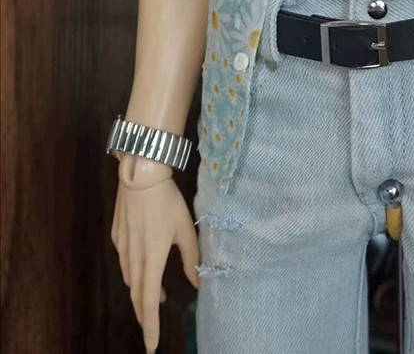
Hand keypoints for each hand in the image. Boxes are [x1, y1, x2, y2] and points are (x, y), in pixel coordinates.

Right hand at [111, 172, 199, 352]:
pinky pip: (124, 263)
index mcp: (152, 258)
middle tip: (153, 328)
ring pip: (129, 281)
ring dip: (141, 294)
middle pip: (137, 296)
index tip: (151, 345)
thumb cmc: (167, 200)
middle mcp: (133, 258)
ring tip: (156, 297)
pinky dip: (134, 274)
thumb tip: (198, 281)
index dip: (151, 325)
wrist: (140, 174)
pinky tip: (143, 268)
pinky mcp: (117, 237)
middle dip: (145, 314)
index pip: (150, 301)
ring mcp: (122, 248)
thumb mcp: (185, 228)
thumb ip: (191, 257)